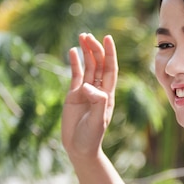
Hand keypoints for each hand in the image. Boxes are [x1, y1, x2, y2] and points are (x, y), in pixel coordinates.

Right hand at [61, 33, 117, 159]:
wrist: (79, 147)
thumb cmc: (92, 136)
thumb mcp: (98, 120)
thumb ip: (97, 102)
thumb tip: (88, 86)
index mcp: (108, 94)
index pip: (110, 69)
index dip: (110, 53)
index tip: (108, 38)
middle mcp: (98, 90)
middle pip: (98, 65)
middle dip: (95, 49)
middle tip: (88, 36)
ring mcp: (85, 91)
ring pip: (87, 67)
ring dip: (86, 52)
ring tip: (82, 36)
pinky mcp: (73, 95)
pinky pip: (75, 75)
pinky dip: (74, 63)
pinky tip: (73, 51)